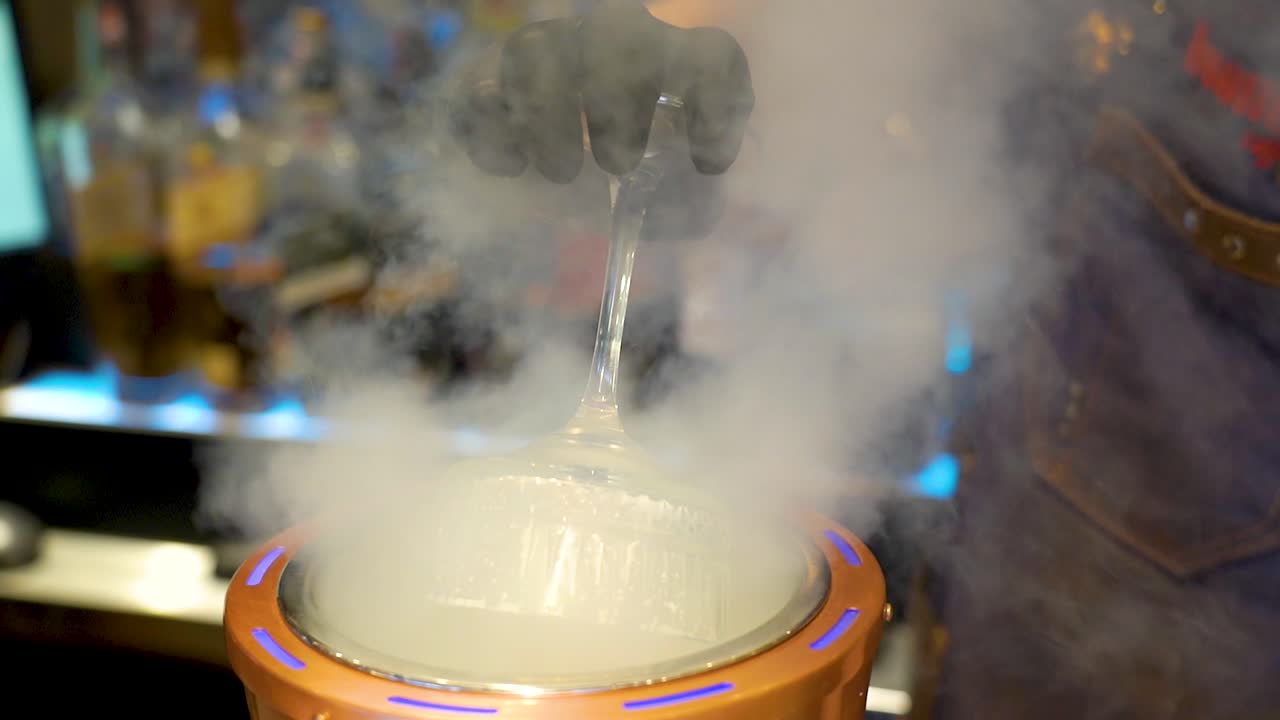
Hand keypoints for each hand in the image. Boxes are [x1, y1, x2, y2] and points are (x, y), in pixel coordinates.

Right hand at [448, 1, 753, 185]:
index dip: (712, 101)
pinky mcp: (494, 83)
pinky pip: (479, 87)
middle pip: (615, 32)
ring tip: (563, 173)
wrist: (578, 189)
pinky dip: (491, 129)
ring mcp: (550, 54)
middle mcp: (614, 44)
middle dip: (615, 98)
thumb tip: (676, 200)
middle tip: (618, 165)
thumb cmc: (648, 186)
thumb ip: (691, 204)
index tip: (707, 165)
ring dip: (548, 113)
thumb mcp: (681, 205)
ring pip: (537, 47)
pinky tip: (514, 169)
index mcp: (676, 64)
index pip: (710, 56)